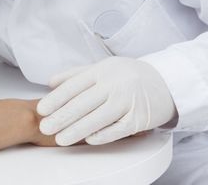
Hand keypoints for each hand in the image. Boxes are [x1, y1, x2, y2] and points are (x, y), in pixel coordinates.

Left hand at [36, 57, 175, 145]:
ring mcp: (127, 101)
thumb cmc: (129, 75)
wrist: (166, 82)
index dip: (56, 99)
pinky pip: (118, 129)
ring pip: (97, 118)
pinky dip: (102, 135)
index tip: (42, 109)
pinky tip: (88, 140)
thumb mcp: (103, 67)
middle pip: (83, 103)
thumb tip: (51, 82)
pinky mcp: (139, 118)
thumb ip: (76, 74)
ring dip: (77, 130)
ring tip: (60, 139)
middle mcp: (114, 84)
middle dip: (61, 117)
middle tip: (45, 127)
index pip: (74, 86)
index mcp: (102, 70)